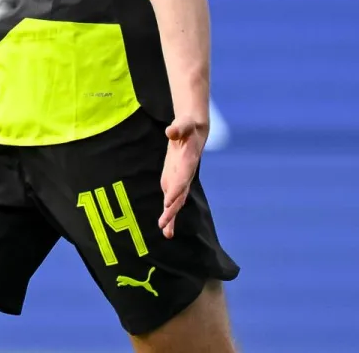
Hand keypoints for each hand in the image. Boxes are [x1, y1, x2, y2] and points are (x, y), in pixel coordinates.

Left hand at [158, 116, 207, 239]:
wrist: (194, 132)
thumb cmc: (188, 127)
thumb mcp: (184, 124)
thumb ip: (178, 128)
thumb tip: (170, 131)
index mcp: (188, 162)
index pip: (182, 178)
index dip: (176, 189)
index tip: (168, 202)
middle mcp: (185, 174)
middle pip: (180, 194)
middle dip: (172, 209)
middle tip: (163, 224)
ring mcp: (180, 179)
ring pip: (176, 201)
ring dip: (171, 216)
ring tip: (166, 233)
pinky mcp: (174, 181)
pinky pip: (171, 198)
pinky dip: (169, 212)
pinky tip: (165, 228)